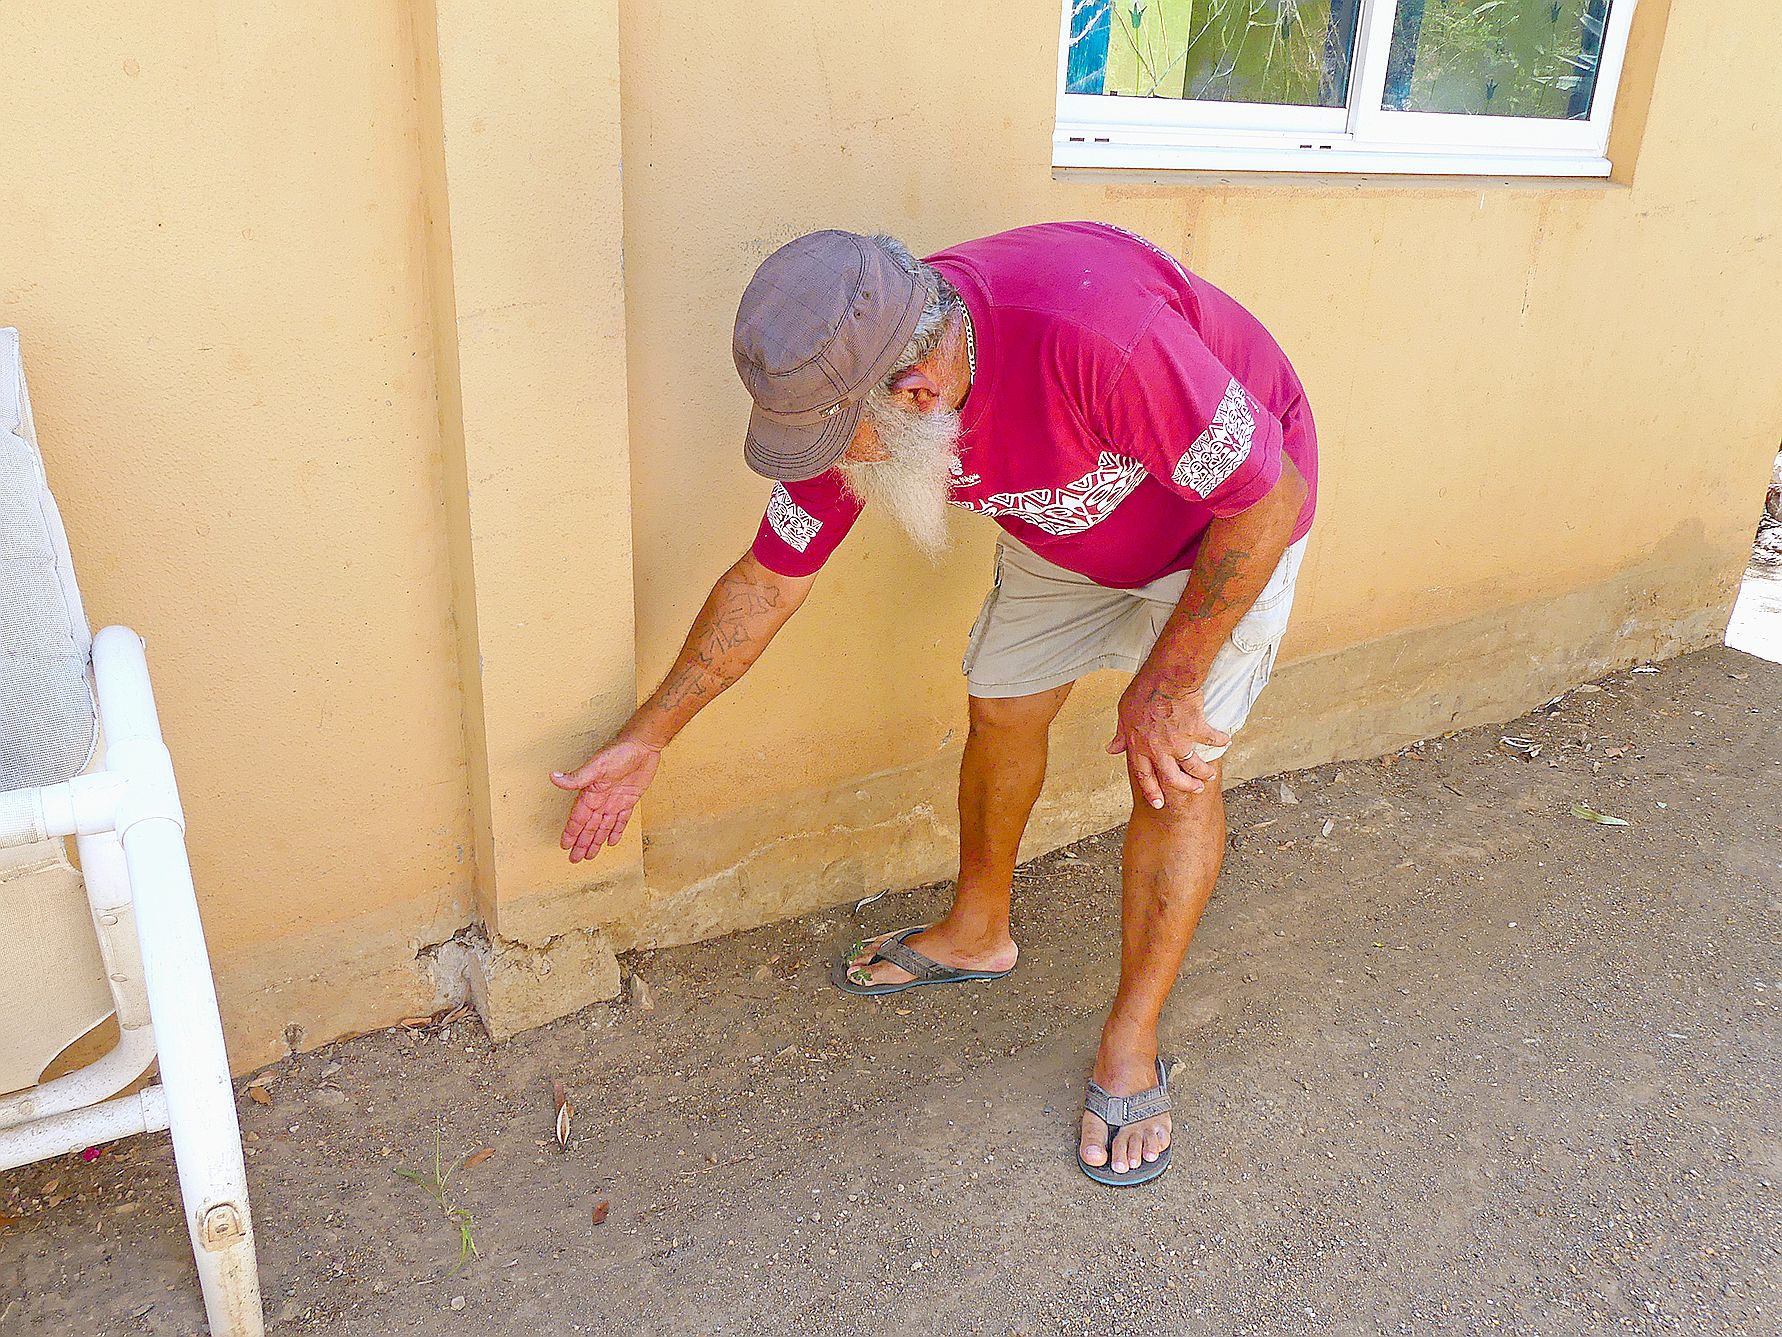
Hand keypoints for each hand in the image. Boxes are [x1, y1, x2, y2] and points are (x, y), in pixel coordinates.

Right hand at [551, 737, 662, 861]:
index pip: (578, 818)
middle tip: (574, 859)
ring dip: (596, 841)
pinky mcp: (628, 800)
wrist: (643, 746)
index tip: (564, 845)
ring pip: (603, 827)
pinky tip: (611, 841)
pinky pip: (621, 820)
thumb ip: (577, 777)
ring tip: (589, 855)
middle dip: (581, 843)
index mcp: (591, 793)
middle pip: (589, 827)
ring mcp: (615, 801)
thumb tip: (554, 777)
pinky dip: (616, 831)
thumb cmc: (619, 752)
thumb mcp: (597, 766)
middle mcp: (601, 800)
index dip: (571, 832)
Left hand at [1106, 668, 1229, 808]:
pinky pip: (1212, 740)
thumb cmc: (1143, 692)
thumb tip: (1111, 749)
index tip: (1158, 803)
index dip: (1151, 791)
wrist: (1165, 678)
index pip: (1144, 776)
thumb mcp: (1123, 714)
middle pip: (1173, 778)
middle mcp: (1159, 749)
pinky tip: (1226, 741)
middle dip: (1185, 787)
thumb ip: (1120, 735)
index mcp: (1140, 746)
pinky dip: (1220, 741)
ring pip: (1194, 766)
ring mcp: (1179, 742)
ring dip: (1204, 772)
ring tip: (1209, 774)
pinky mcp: (1197, 730)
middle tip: (1195, 789)